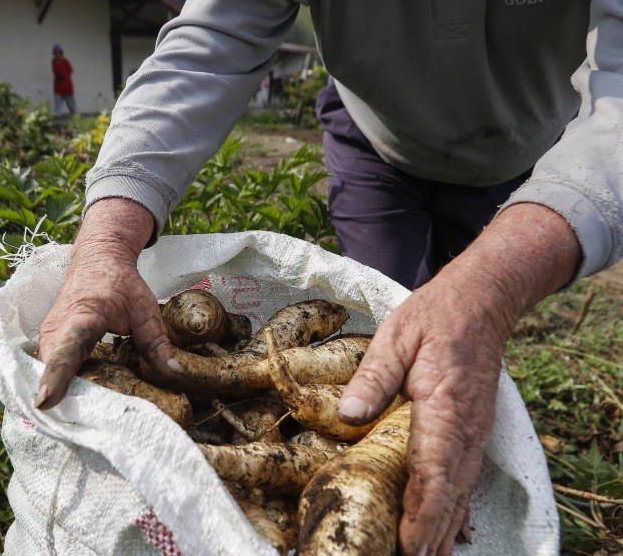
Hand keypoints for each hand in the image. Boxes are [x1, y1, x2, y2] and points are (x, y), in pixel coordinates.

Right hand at [34, 198, 178, 409]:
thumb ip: (157, 342)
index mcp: (83, 316)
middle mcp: (56, 329)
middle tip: (76, 430)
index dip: (56, 377)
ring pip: (46, 373)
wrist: (96, 259)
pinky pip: (49, 370)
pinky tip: (73, 408)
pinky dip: (58, 387)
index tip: (46, 402)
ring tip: (75, 425)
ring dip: (58, 397)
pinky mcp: (47, 344)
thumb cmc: (120, 283)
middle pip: (52, 370)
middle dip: (60, 400)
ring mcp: (47, 337)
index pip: (66, 349)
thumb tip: (174, 373)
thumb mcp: (144, 308)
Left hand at [336, 203, 580, 554]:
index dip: (421, 510)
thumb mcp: (396, 335)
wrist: (482, 301)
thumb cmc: (435, 316)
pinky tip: (445, 531)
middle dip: (430, 531)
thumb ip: (373, 375)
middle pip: (449, 491)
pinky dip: (453, 507)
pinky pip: (465, 477)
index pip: (434, 470)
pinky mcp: (474, 430)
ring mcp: (475, 431)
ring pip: (460, 490)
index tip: (409, 541)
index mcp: (445, 405)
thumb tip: (349, 414)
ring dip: (443, 526)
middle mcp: (467, 427)